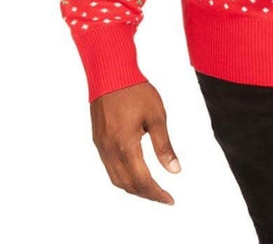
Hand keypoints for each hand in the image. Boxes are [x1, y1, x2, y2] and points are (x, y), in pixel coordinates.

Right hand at [90, 80, 181, 203]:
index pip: (142, 180)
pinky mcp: (98, 140)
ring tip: (151, 188)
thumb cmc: (135, 90)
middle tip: (163, 196)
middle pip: (127, 184)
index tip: (170, 199)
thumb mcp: (156, 116)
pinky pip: (109, 167)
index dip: (157, 193)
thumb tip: (175, 170)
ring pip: (116, 179)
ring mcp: (101, 146)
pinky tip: (134, 172)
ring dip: (133, 188)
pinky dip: (122, 177)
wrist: (110, 72)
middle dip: (146, 194)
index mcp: (125, 145)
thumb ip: (164, 146)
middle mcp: (110, 150)